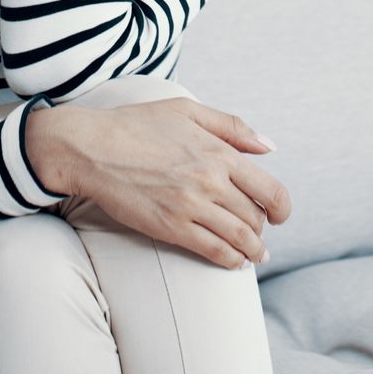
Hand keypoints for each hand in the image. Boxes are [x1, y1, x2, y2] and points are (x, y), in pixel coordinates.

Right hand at [29, 94, 289, 268]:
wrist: (90, 148)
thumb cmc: (137, 125)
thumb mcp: (188, 111)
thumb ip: (233, 127)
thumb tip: (270, 147)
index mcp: (220, 153)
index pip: (270, 190)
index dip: (282, 208)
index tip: (280, 216)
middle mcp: (211, 181)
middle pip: (255, 217)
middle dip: (263, 229)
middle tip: (261, 235)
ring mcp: (191, 206)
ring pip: (238, 238)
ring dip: (253, 251)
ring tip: (255, 256)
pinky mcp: (169, 227)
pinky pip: (212, 250)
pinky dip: (229, 260)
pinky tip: (233, 263)